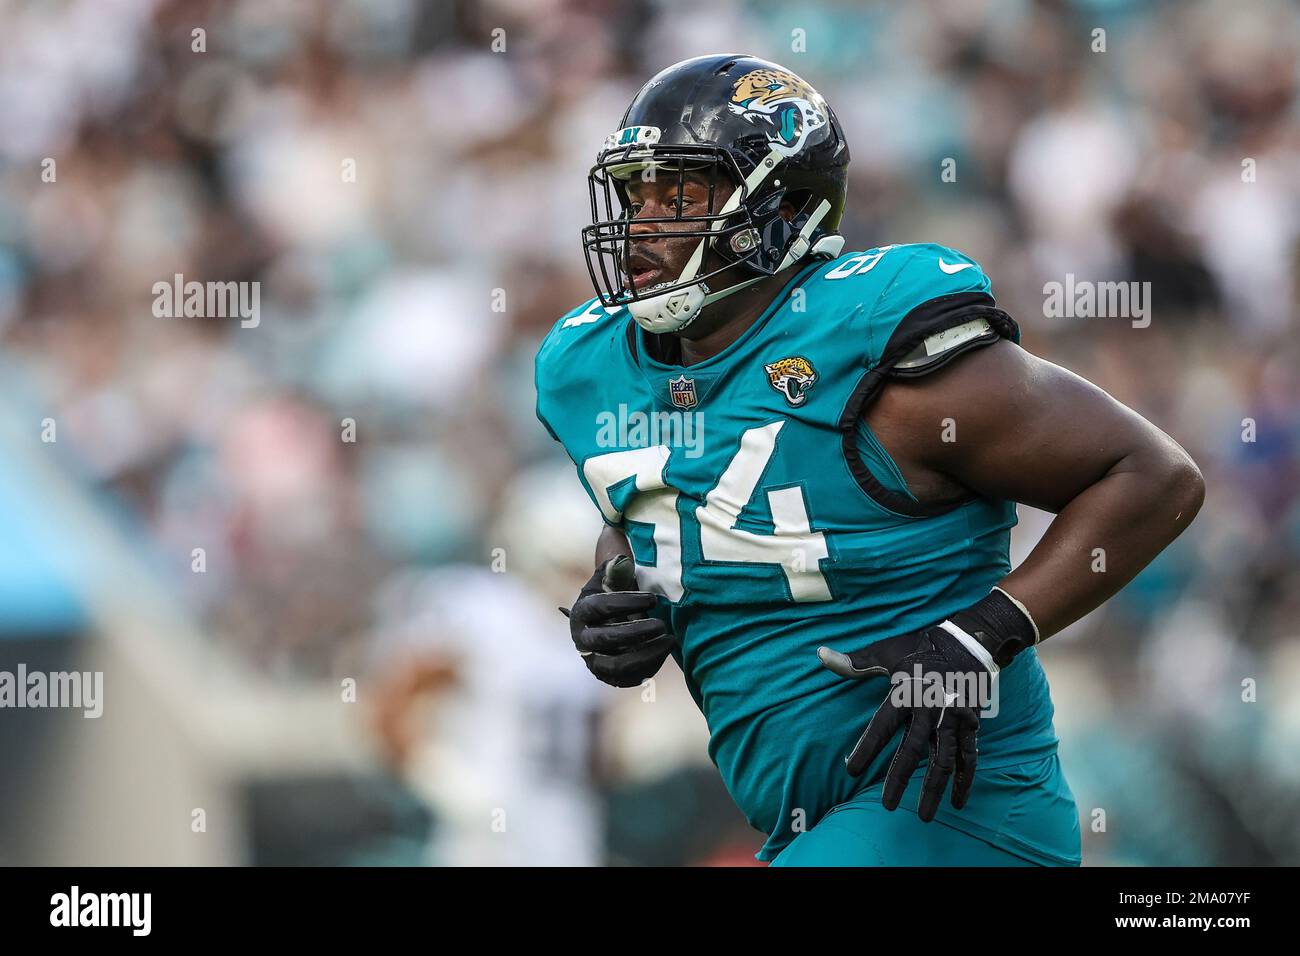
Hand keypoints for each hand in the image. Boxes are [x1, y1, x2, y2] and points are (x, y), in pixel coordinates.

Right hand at [561, 556, 674, 687]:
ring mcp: (594, 661)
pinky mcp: (609, 676)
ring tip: (670, 639)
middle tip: (662, 624)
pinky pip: (629, 678)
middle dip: (638, 631)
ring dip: (646, 653)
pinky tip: (665, 649)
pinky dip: (650, 666)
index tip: (653, 598)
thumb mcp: (612, 579)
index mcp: (581, 612)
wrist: (610, 621)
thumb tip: (623, 561)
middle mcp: (583, 640)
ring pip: (618, 665)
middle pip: (607, 639)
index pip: (599, 608)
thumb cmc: (614, 594)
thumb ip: (616, 569)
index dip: (626, 602)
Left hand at [817, 588, 1037, 820]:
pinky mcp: (972, 725)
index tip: (851, 771)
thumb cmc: (920, 647)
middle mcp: (930, 708)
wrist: (969, 640)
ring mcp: (953, 719)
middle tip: (886, 805)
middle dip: (899, 779)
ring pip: (944, 759)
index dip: (867, 749)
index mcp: (906, 692)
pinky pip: (970, 757)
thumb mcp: (886, 651)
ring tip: (923, 815)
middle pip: (912, 749)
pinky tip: (957, 803)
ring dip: (934, 788)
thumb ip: (854, 662)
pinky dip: (965, 781)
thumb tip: (820, 655)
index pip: (882, 726)